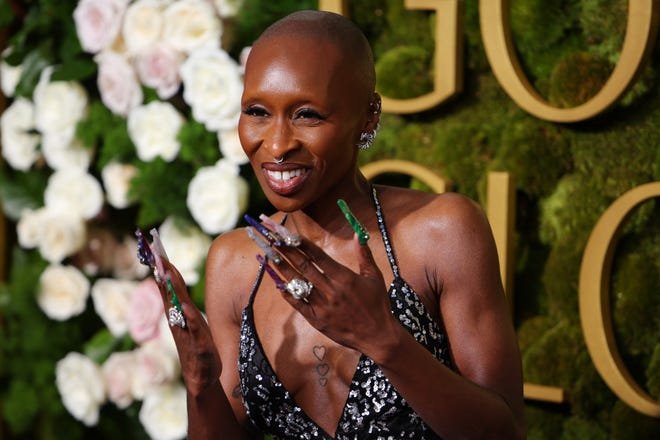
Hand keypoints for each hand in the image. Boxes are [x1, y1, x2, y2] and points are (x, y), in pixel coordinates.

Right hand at [154, 258, 220, 396]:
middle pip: (170, 293)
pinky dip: (190, 318)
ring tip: (167, 273)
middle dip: (164, 274)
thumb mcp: (190, 320)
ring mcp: (187, 332)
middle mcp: (179, 321)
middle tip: (156, 255)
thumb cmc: (197, 345)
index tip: (157, 250)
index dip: (164, 268)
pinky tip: (186, 306)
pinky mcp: (198, 345)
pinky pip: (193, 329)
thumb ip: (181, 301)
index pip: (169, 286)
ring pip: (178, 308)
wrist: (201, 377)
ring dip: (173, 291)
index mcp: (178, 313)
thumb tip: (173, 279)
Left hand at [271, 234, 394, 352]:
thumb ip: (364, 255)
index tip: (290, 235)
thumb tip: (357, 235)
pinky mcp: (317, 320)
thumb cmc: (377, 304)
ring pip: (298, 285)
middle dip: (287, 252)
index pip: (318, 257)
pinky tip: (278, 284)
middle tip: (273, 240)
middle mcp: (331, 290)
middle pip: (304, 267)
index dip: (303, 245)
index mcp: (344, 278)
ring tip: (271, 257)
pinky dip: (288, 294)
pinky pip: (298, 305)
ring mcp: (322, 306)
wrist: (377, 336)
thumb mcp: (374, 277)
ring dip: (283, 269)